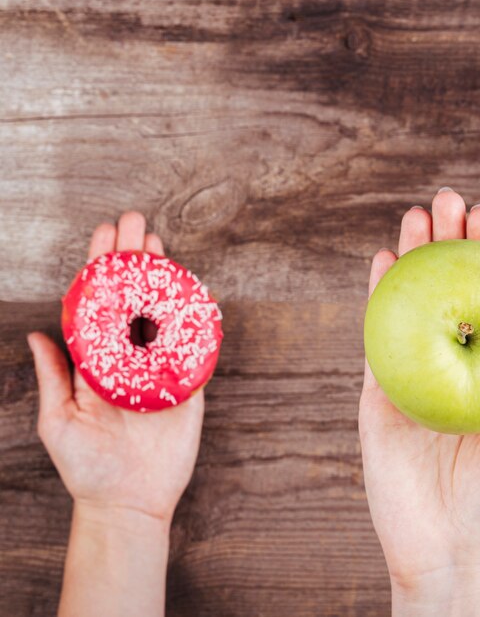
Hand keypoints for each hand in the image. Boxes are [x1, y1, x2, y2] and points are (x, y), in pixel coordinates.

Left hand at [28, 212, 204, 522]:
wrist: (129, 502)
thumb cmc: (88, 467)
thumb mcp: (59, 423)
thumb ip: (54, 378)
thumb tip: (35, 336)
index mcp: (99, 362)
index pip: (101, 305)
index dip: (102, 269)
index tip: (105, 235)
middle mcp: (131, 359)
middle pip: (134, 299)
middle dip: (134, 260)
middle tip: (136, 223)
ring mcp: (161, 369)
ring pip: (164, 314)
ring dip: (163, 279)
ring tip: (159, 246)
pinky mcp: (189, 385)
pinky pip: (195, 347)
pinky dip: (198, 320)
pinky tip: (197, 293)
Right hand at [359, 189, 479, 615]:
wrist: (445, 546)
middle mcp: (448, 362)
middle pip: (444, 291)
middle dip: (444, 243)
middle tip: (443, 200)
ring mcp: (410, 371)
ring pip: (408, 304)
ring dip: (409, 259)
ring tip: (413, 217)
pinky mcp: (377, 389)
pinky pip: (376, 336)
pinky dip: (377, 298)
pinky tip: (382, 263)